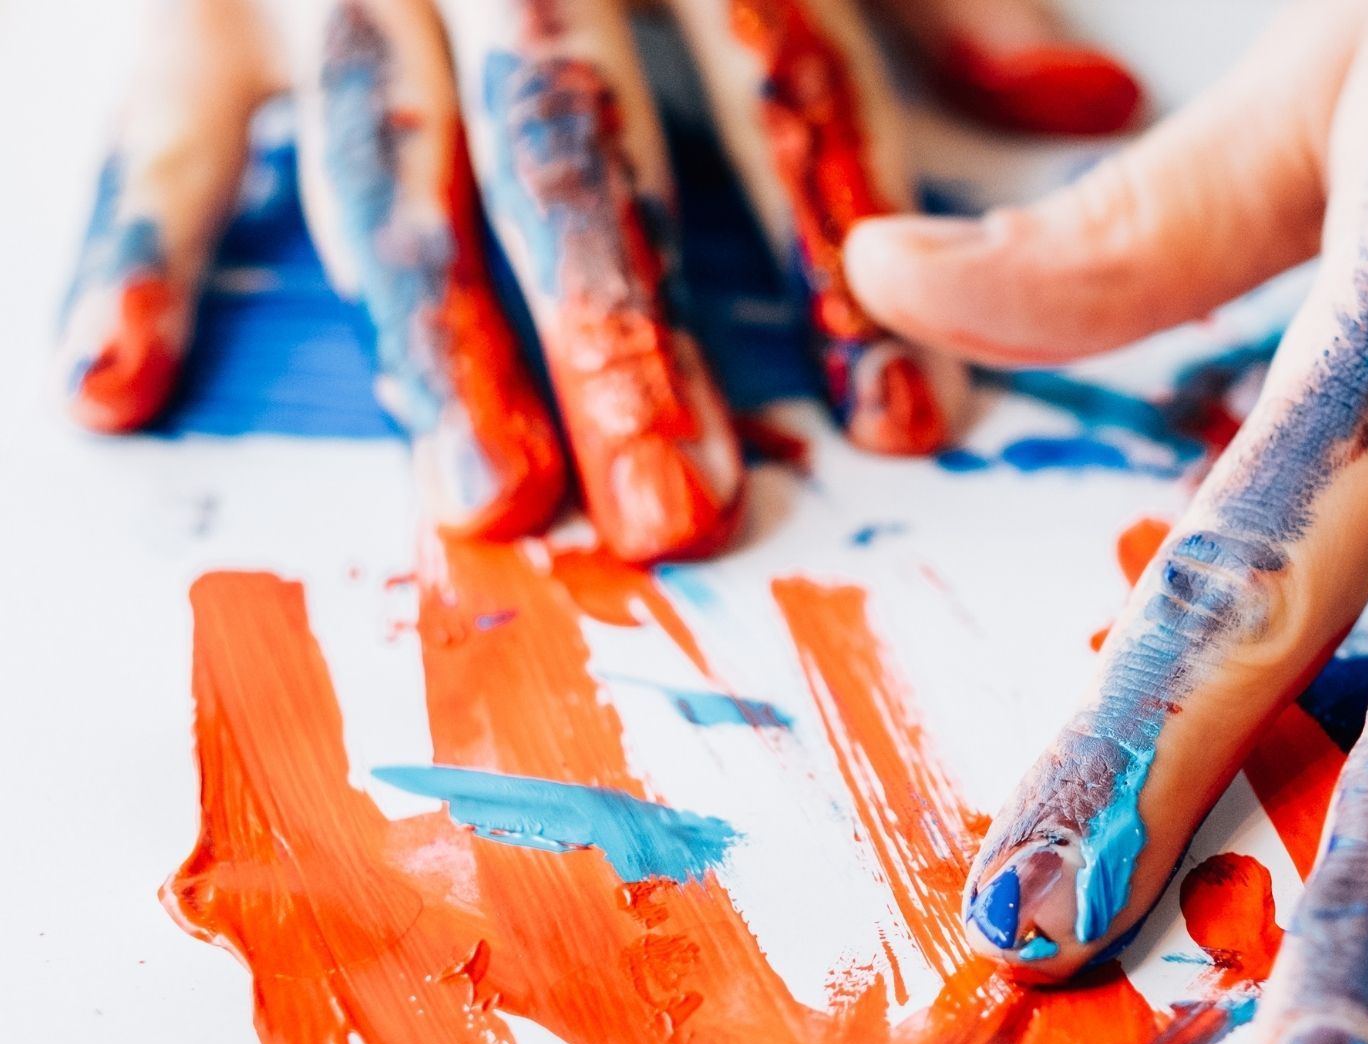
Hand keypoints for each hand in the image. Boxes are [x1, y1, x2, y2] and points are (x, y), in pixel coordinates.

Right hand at [53, 0, 1139, 561]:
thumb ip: (940, 2)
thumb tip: (1085, 110)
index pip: (784, 85)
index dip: (841, 256)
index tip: (896, 425)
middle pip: (578, 151)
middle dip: (626, 334)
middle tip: (681, 506)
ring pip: (392, 164)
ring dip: (436, 342)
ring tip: (492, 503)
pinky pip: (158, 127)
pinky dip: (130, 250)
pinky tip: (118, 390)